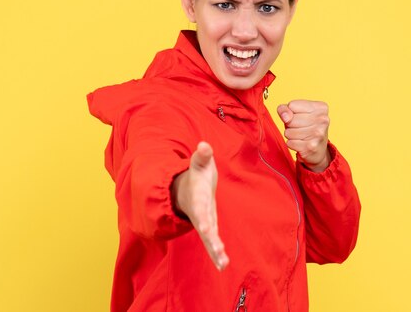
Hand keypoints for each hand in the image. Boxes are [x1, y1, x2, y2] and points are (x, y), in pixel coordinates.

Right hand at [172, 141, 228, 270]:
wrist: (186, 188)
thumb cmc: (196, 175)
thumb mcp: (199, 164)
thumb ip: (202, 156)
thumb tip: (204, 145)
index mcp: (198, 198)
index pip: (200, 209)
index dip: (203, 218)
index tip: (205, 228)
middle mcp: (199, 213)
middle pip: (205, 229)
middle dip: (211, 240)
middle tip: (218, 251)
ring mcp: (203, 222)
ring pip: (209, 239)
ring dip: (215, 251)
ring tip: (223, 264)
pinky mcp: (208, 228)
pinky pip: (212, 243)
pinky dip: (216, 254)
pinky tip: (223, 265)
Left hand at [277, 100, 331, 171]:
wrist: (318, 149)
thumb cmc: (305, 127)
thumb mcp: (296, 113)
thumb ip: (284, 109)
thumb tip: (285, 117)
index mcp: (321, 107)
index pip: (292, 105)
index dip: (290, 113)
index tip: (300, 117)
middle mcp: (323, 119)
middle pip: (289, 119)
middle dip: (290, 125)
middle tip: (300, 128)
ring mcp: (318, 134)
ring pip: (288, 132)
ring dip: (291, 135)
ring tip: (301, 136)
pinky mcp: (311, 147)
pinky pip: (290, 143)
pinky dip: (292, 144)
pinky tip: (301, 144)